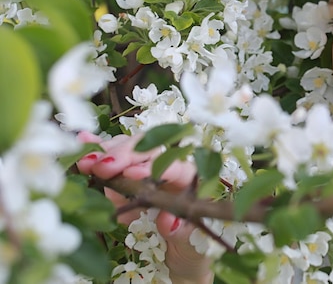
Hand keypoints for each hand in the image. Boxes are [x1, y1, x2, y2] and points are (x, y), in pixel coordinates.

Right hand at [76, 132, 212, 283]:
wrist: (174, 255)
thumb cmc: (187, 246)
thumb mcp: (188, 244)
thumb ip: (181, 232)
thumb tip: (168, 220)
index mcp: (188, 183)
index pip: (175, 166)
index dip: (155, 167)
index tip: (133, 174)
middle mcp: (165, 170)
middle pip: (148, 150)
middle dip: (125, 155)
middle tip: (105, 167)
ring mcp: (141, 169)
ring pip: (127, 148)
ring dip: (106, 152)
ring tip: (87, 161)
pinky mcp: (121, 174)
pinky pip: (110, 156)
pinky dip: (95, 148)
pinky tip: (82, 140)